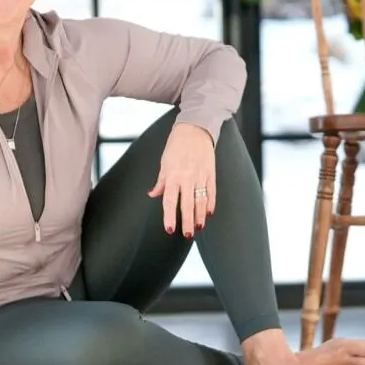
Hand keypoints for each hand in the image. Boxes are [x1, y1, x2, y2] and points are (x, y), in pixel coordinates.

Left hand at [148, 122, 215, 236]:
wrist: (195, 129)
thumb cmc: (176, 145)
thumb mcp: (164, 162)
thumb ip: (161, 181)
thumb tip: (152, 194)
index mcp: (172, 176)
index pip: (169, 201)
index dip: (169, 216)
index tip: (170, 229)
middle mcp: (186, 177)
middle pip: (187, 204)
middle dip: (186, 221)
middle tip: (187, 235)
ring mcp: (200, 175)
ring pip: (200, 200)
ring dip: (199, 215)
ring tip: (198, 227)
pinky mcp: (211, 172)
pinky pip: (212, 191)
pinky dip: (211, 203)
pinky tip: (208, 213)